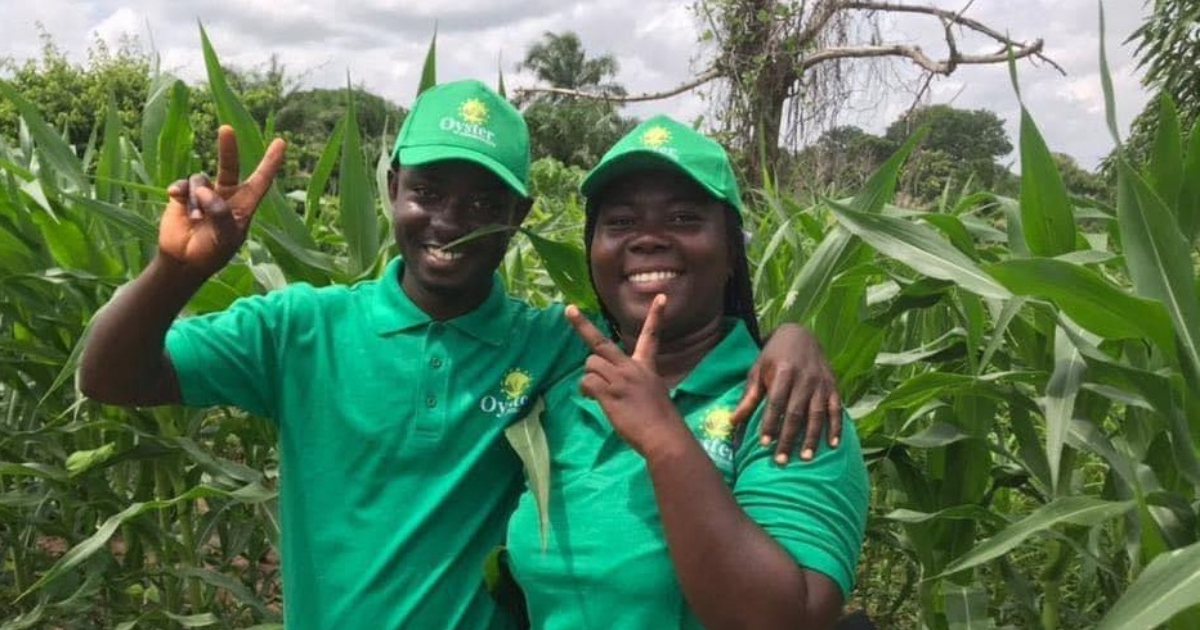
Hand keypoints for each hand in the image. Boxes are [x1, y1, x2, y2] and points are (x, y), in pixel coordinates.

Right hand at [159, 125, 285, 279]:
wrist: (184, 261)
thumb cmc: (212, 252)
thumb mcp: (225, 237)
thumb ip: (220, 213)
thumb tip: (207, 190)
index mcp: (244, 206)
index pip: (261, 180)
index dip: (270, 162)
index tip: (281, 142)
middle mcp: (226, 196)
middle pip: (230, 166)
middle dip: (228, 148)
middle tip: (226, 129)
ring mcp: (204, 194)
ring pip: (201, 180)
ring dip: (197, 200)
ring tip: (196, 219)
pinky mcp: (184, 196)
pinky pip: (183, 184)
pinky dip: (180, 191)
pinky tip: (174, 197)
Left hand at [565, 295, 687, 456]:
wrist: (664, 435)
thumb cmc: (662, 422)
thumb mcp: (654, 394)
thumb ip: (636, 384)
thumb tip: (615, 389)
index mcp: (646, 367)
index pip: (651, 337)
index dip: (655, 316)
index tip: (661, 297)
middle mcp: (631, 368)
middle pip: (601, 343)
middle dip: (581, 326)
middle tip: (569, 310)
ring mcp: (619, 379)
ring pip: (590, 365)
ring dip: (588, 378)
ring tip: (595, 393)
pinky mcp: (609, 392)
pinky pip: (587, 381)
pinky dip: (586, 389)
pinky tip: (592, 398)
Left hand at [730, 324, 840, 463]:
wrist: (800, 335)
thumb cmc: (773, 356)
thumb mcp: (757, 370)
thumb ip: (748, 396)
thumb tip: (732, 421)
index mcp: (783, 371)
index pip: (776, 402)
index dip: (770, 422)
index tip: (764, 443)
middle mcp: (805, 378)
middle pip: (796, 412)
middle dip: (789, 437)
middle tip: (781, 460)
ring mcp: (821, 383)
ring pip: (817, 414)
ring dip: (812, 437)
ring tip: (805, 458)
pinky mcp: (833, 386)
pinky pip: (836, 409)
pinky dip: (836, 427)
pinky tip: (832, 445)